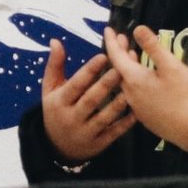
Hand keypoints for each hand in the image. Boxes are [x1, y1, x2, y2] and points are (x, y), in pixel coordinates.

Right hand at [40, 39, 131, 164]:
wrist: (57, 147)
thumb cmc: (56, 110)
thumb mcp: (50, 89)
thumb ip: (55, 65)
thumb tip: (56, 41)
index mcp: (59, 102)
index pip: (75, 85)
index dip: (89, 71)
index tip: (103, 56)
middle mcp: (71, 118)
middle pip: (90, 100)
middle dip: (106, 84)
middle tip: (122, 68)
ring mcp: (85, 133)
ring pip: (104, 118)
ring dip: (118, 103)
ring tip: (132, 88)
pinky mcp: (98, 144)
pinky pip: (114, 133)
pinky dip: (125, 123)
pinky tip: (137, 112)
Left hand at [102, 26, 187, 154]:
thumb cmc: (185, 96)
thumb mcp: (172, 66)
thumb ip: (153, 47)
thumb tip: (137, 28)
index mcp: (133, 80)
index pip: (116, 56)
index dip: (111, 41)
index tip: (107, 29)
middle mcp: (129, 94)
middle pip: (119, 69)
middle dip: (120, 52)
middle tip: (122, 38)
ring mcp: (137, 108)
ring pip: (126, 82)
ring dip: (128, 67)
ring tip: (133, 55)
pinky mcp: (146, 116)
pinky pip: (133, 93)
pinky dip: (135, 80)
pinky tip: (144, 79)